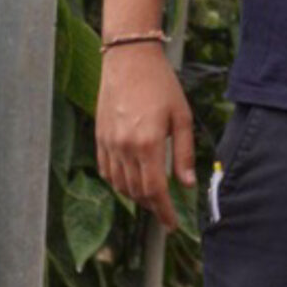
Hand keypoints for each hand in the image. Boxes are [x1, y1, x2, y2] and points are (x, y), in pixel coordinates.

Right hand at [94, 44, 193, 228]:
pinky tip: (131, 181)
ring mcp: (108, 143)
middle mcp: (124, 148)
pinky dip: (118, 182)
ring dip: (136, 196)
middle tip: (166, 212)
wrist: (129, 60)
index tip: (173, 225)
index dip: (164, 211)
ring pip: (120, 185)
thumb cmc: (161, 85)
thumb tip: (186, 185)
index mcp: (148, 143)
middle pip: (137, 191)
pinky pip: (106, 171)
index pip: (155, 190)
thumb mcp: (182, 117)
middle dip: (153, 206)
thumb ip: (184, 153)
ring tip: (152, 198)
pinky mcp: (99, 138)